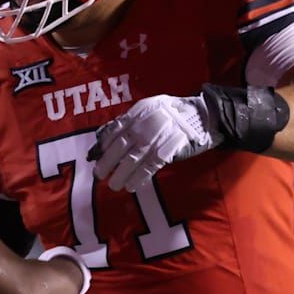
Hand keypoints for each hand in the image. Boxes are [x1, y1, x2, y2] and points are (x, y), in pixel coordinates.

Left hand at [87, 95, 220, 191]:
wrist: (199, 116)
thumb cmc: (168, 114)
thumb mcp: (146, 108)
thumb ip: (126, 121)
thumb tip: (102, 137)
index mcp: (138, 112)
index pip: (115, 130)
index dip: (103, 145)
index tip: (95, 157)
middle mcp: (146, 124)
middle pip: (121, 146)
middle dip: (108, 162)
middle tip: (99, 174)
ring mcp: (158, 137)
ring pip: (134, 159)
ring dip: (121, 174)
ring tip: (114, 185)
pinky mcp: (170, 150)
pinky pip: (150, 166)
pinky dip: (139, 177)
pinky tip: (131, 185)